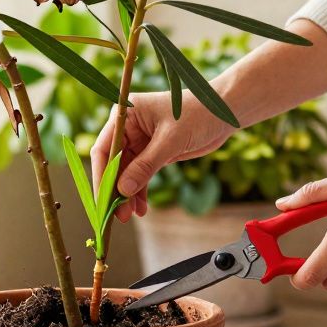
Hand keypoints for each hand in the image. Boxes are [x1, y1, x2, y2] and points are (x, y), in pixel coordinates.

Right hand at [91, 91, 235, 220]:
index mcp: (126, 115)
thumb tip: (124, 190)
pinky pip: (141, 174)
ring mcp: (140, 140)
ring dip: (128, 194)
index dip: (101, 176)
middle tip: (118, 213)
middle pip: (113, 164)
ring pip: (127, 172)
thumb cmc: (198, 114)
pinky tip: (141, 207)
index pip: (104, 148)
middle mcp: (129, 127)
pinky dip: (140, 191)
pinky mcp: (153, 152)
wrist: (224, 113)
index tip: (104, 199)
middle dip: (116, 189)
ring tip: (130, 214)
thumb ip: (146, 166)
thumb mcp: (170, 141)